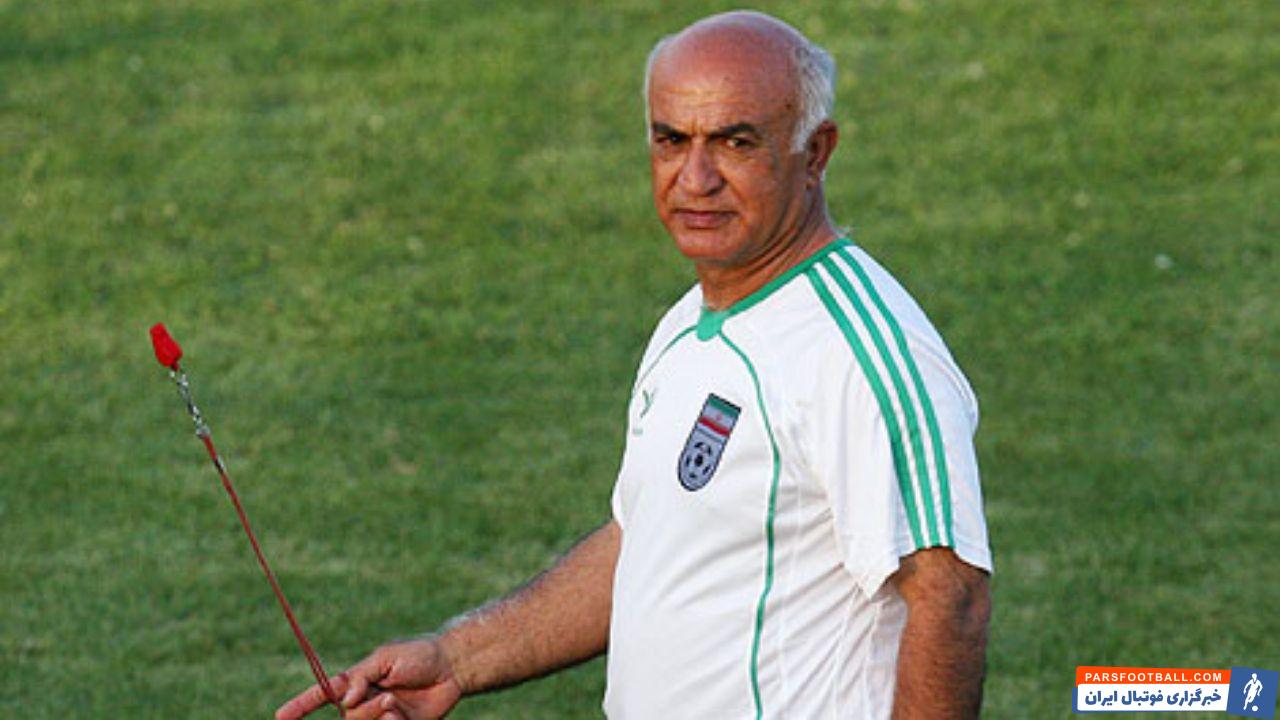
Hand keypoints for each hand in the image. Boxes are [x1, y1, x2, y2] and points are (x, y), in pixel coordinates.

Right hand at [275, 637, 463, 719]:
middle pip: (348, 717)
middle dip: (366, 710)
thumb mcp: (387, 657)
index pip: (323, 693)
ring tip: (397, 703)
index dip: (300, 706)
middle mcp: (364, 701)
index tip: (279, 716)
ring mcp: (380, 717)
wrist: (452, 668)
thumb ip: (362, 676)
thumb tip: (344, 699)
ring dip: (380, 717)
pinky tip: (404, 714)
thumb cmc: (419, 655)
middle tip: (389, 696)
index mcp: (357, 681)